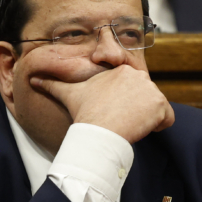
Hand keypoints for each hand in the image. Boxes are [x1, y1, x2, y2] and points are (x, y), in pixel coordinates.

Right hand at [31, 65, 173, 143]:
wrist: (99, 130)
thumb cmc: (85, 113)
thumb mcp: (68, 94)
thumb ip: (53, 84)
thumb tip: (33, 80)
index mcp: (122, 71)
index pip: (133, 88)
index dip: (126, 102)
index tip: (116, 112)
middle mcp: (140, 76)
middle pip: (146, 97)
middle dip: (137, 110)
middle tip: (121, 120)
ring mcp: (152, 90)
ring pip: (156, 107)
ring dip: (147, 119)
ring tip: (129, 125)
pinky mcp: (161, 106)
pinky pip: (168, 119)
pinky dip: (159, 126)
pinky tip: (142, 129)